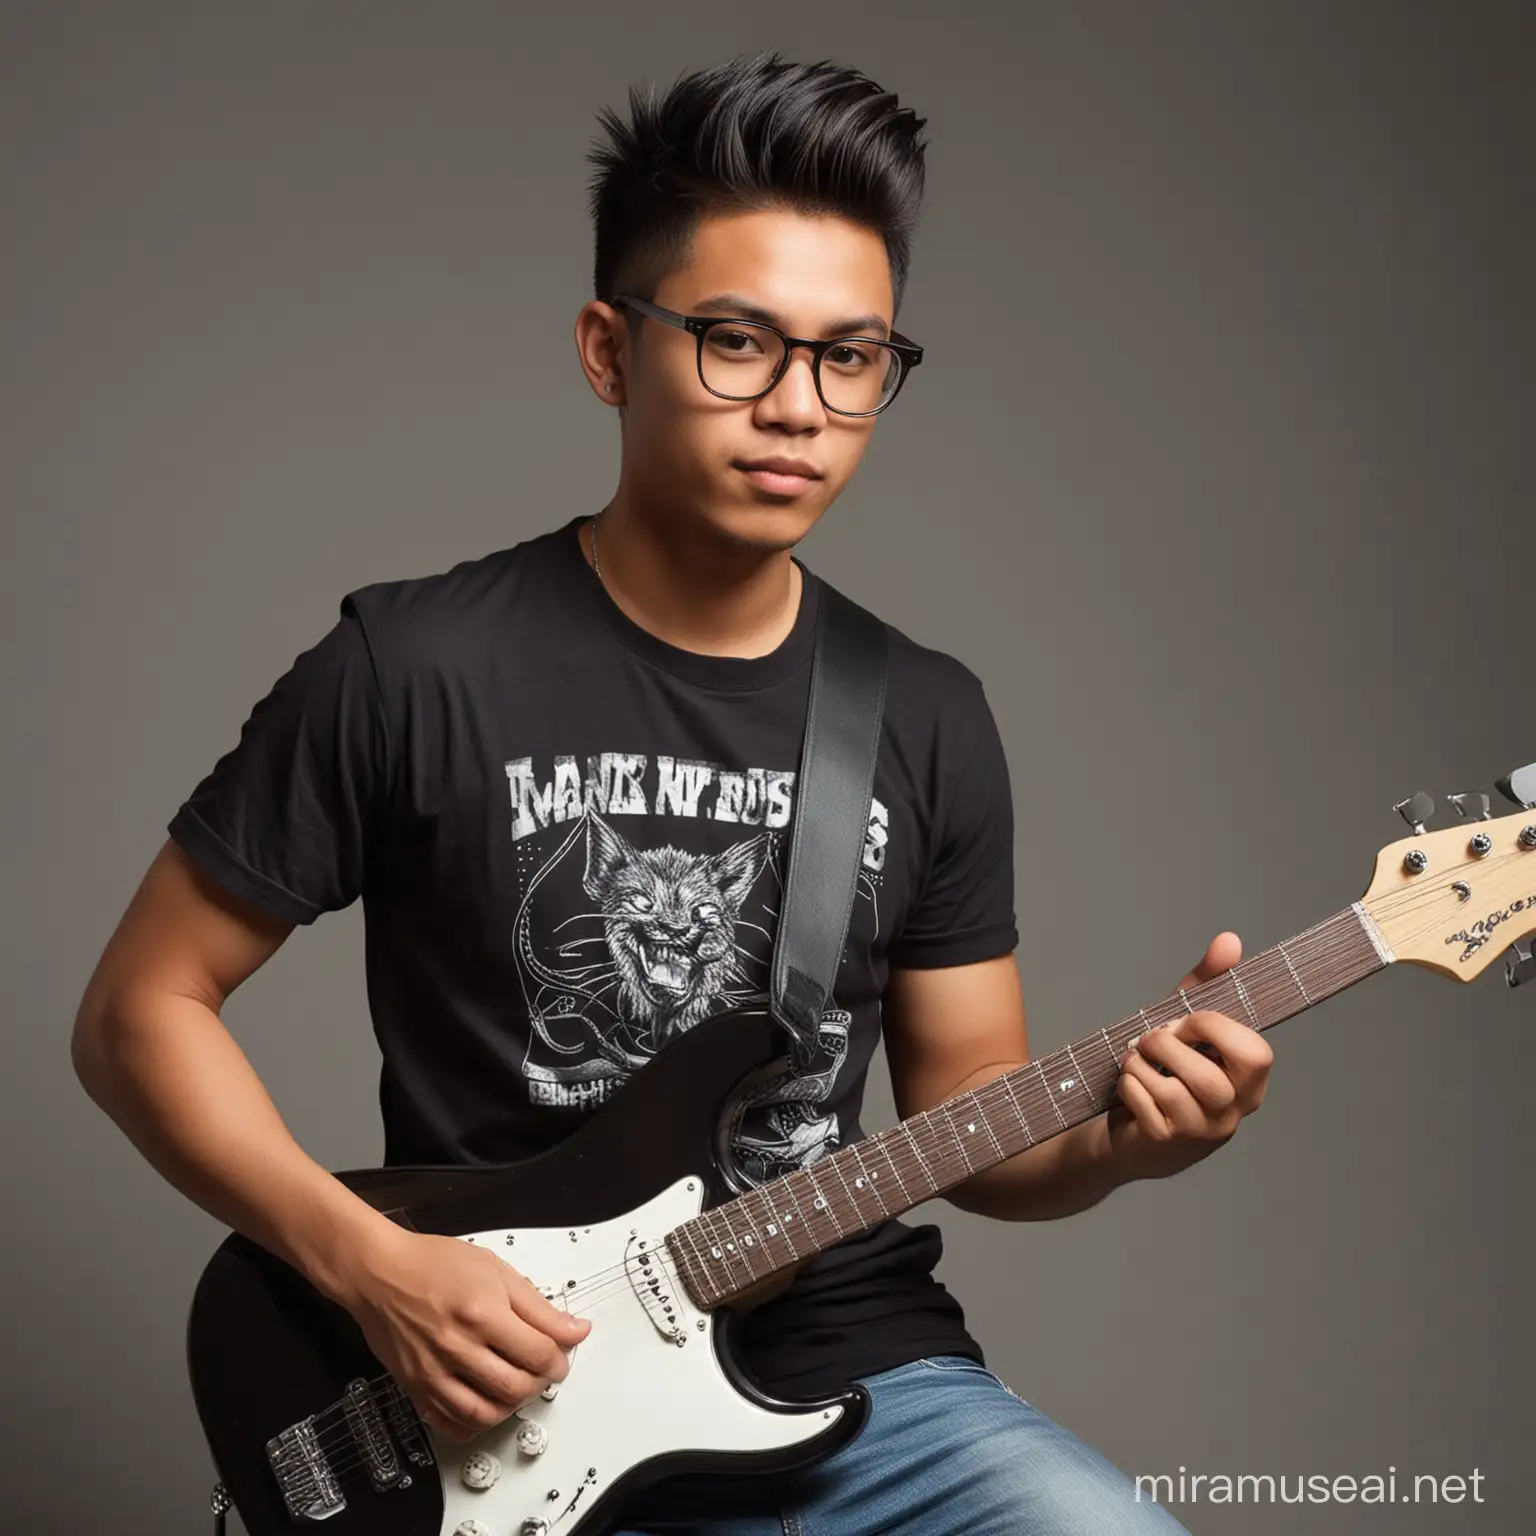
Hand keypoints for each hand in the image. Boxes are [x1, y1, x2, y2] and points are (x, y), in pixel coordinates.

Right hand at [333, 1223, 591, 1443]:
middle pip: (516, 1387)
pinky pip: (452, 1424)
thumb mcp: (496, 1270)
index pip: (538, 1353)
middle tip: (543, 1370)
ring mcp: (434, 1373)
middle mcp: (457, 1347)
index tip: (562, 1354)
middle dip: (541, 1382)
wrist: (380, 1273)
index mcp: (482, 1312)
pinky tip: (487, 1404)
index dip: (560, 1358)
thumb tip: (575, 1330)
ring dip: (512, 1405)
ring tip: (517, 1385)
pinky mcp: (416, 1388)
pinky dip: (476, 1423)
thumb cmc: (434, 1264)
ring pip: (486, 1413)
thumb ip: (538, 1306)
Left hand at [1106, 930, 1272, 1180]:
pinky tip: (1128, 1087)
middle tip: (1151, 1040)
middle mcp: (1233, 1112)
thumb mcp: (1185, 1025)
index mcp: (1249, 1081)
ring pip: (1170, 1088)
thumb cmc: (1165, 1072)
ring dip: (1139, 1063)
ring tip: (1135, 1061)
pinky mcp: (1165, 1143)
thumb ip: (1207, 983)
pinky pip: (1142, 1100)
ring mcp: (1200, 1133)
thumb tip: (1229, 939)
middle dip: (1166, 1046)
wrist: (1130, 1134)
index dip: (1212, 1028)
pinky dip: (1126, 1084)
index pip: (1254, 1053)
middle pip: (1208, 1076)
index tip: (1184, 1022)